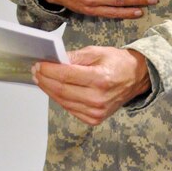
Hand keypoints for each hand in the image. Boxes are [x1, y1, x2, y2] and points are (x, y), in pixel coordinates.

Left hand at [32, 46, 150, 125]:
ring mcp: (96, 111)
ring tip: (41, 79)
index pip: (66, 75)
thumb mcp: (97, 52)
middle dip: (45, 80)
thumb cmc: (118, 63)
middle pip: (62, 90)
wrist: (135, 78)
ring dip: (49, 90)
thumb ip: (75, 56)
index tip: (38, 64)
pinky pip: (70, 109)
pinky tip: (54, 89)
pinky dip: (60, 99)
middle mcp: (98, 98)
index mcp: (101, 79)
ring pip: (63, 101)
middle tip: (35, 71)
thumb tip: (55, 60)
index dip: (49, 70)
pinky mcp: (94, 119)